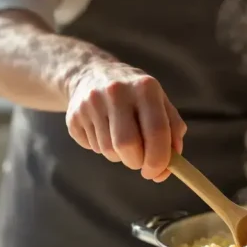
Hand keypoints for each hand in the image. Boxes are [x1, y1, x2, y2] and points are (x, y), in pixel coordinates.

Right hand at [65, 61, 185, 181]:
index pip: (157, 132)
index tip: (157, 173)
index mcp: (145, 88)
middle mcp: (117, 92)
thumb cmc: (134, 96)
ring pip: (109, 151)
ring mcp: (92, 103)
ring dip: (119, 156)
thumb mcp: (159, 103)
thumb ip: (172, 132)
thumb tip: (169, 167)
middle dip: (136, 162)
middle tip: (139, 161)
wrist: (90, 74)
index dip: (159, 160)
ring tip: (120, 138)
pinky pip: (91, 147)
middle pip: (128, 145)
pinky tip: (102, 131)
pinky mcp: (73, 116)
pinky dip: (101, 148)